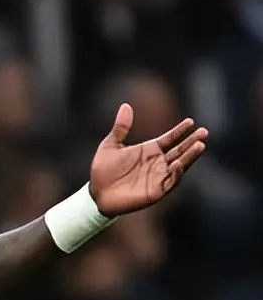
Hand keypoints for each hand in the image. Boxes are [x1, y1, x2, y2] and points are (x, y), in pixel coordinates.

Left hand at [90, 103, 207, 216]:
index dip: (180, 131)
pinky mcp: (156, 191)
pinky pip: (170, 182)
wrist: (96, 193)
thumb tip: (126, 105)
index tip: (191, 121)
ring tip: (200, 145)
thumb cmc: (103, 170)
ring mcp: (158, 177)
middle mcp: (158, 163)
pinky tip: (178, 164)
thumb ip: (120, 128)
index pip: (170, 139)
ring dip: (190, 156)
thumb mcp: (110, 146)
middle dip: (192, 141)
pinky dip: (176, 174)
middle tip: (203, 132)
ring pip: (180, 165)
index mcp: (150, 150)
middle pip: (180, 150)